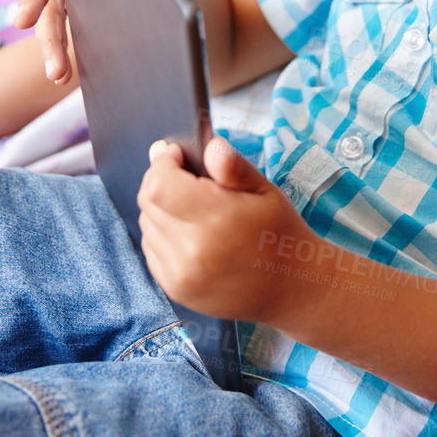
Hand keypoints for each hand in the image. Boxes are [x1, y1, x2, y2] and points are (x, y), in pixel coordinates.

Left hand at [137, 136, 308, 321]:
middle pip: (148, 201)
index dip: (162, 163)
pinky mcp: (175, 288)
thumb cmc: (278, 234)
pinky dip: (161, 233)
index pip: (160, 184)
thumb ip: (233, 167)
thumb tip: (210, 147)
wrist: (289, 288)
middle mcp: (193, 249)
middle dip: (160, 180)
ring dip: (160, 207)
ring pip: (146, 224)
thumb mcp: (265, 191)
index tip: (176, 155)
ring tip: (190, 207)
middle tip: (184, 176)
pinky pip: (151, 249)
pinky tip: (188, 232)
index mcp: (217, 219)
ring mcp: (181, 273)